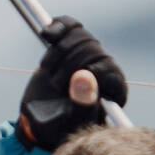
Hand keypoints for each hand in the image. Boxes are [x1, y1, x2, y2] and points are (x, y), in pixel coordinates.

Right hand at [17, 18, 128, 150]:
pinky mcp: (70, 45)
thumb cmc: (60, 128)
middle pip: (92, 50)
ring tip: (49, 74)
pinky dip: (58, 27)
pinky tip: (47, 33)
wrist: (40, 121)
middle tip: (57, 86)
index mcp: (114, 90)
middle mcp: (105, 70)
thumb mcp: (71, 122)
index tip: (71, 84)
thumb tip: (85, 76)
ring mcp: (87, 55)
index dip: (91, 73)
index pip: (110, 70)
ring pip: (79, 37)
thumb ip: (81, 102)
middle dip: (69, 66)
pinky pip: (70, 26)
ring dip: (58, 54)